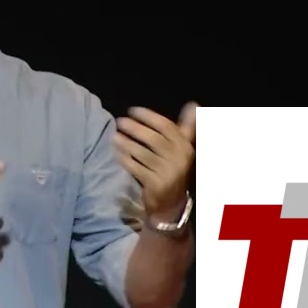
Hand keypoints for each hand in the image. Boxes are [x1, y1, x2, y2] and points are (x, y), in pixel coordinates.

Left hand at [113, 102, 197, 219]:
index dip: (149, 116)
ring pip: (143, 154)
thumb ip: (186, 128)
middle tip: (120, 121)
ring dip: (126, 143)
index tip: (133, 110)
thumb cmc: (174, 169)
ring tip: (114, 136)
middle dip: (135, 128)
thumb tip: (193, 104)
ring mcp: (168, 173)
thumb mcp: (183, 149)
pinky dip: (125, 159)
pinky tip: (117, 153)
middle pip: (153, 139)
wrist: (172, 203)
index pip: (167, 127)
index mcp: (186, 147)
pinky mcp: (156, 185)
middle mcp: (179, 159)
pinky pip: (136, 168)